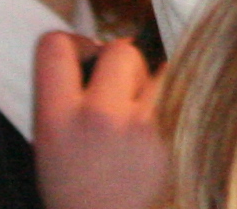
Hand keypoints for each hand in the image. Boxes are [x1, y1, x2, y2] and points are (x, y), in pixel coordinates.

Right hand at [34, 31, 167, 208]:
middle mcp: (98, 118)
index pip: (54, 48)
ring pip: (160, 69)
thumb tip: (94, 54)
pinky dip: (181, 102)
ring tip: (147, 116)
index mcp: (56, 123)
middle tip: (122, 92)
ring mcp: (143, 126)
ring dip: (155, 85)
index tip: (84, 55)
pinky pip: (186, 94)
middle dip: (123, 65)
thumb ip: (63, 100)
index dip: (71, 45)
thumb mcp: (50, 152)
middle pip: (119, 49)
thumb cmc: (82, 199)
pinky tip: (170, 126)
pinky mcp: (179, 137)